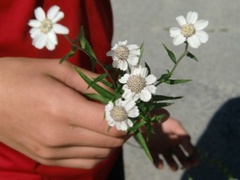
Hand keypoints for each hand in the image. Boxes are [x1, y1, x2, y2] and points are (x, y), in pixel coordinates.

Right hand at [0, 57, 126, 168]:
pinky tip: (94, 136)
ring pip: (102, 154)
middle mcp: (59, 136)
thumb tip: (119, 94)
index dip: (128, 116)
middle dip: (125, 127)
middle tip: (124, 112)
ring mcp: (52, 152)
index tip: (131, 106)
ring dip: (112, 139)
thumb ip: (93, 82)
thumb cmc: (20, 76)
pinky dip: (98, 151)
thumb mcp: (58, 69)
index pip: (112, 123)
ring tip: (110, 122)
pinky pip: (86, 162)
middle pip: (111, 141)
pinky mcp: (47, 159)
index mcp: (62, 109)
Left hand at [145, 118, 198, 170]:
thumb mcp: (167, 120)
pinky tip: (160, 165)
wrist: (141, 116)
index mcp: (176, 132)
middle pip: (181, 154)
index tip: (192, 153)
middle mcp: (170, 141)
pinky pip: (155, 158)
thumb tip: (187, 139)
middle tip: (188, 165)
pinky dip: (158, 163)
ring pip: (170, 158)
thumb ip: (177, 129)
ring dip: (173, 164)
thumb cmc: (156, 115)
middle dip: (186, 160)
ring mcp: (161, 146)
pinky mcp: (151, 150)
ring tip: (174, 167)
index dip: (191, 150)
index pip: (187, 143)